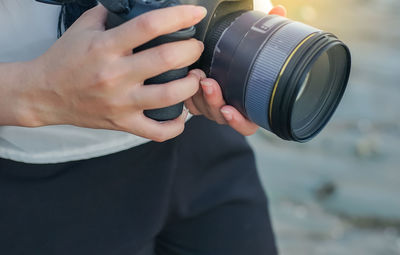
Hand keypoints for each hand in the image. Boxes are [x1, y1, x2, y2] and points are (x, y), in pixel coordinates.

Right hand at [23, 4, 206, 141]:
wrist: (42, 94)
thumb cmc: (64, 59)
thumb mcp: (83, 28)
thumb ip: (109, 13)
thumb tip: (135, 4)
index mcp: (106, 46)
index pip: (149, 25)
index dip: (179, 16)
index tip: (196, 13)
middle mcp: (115, 75)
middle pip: (166, 60)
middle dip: (191, 50)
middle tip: (196, 47)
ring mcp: (120, 102)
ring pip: (169, 96)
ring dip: (191, 85)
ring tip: (196, 77)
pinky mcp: (122, 122)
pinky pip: (156, 131)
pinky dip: (175, 126)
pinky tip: (182, 115)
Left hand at [184, 5, 286, 135]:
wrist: (221, 60)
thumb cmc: (243, 59)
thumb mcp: (254, 48)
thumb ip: (266, 33)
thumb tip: (278, 12)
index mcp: (247, 108)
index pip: (246, 125)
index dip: (238, 121)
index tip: (229, 109)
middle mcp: (228, 111)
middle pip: (220, 117)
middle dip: (212, 101)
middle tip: (208, 83)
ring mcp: (211, 108)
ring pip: (202, 111)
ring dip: (198, 95)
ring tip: (196, 75)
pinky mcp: (196, 102)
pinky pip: (189, 105)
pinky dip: (187, 95)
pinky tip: (185, 80)